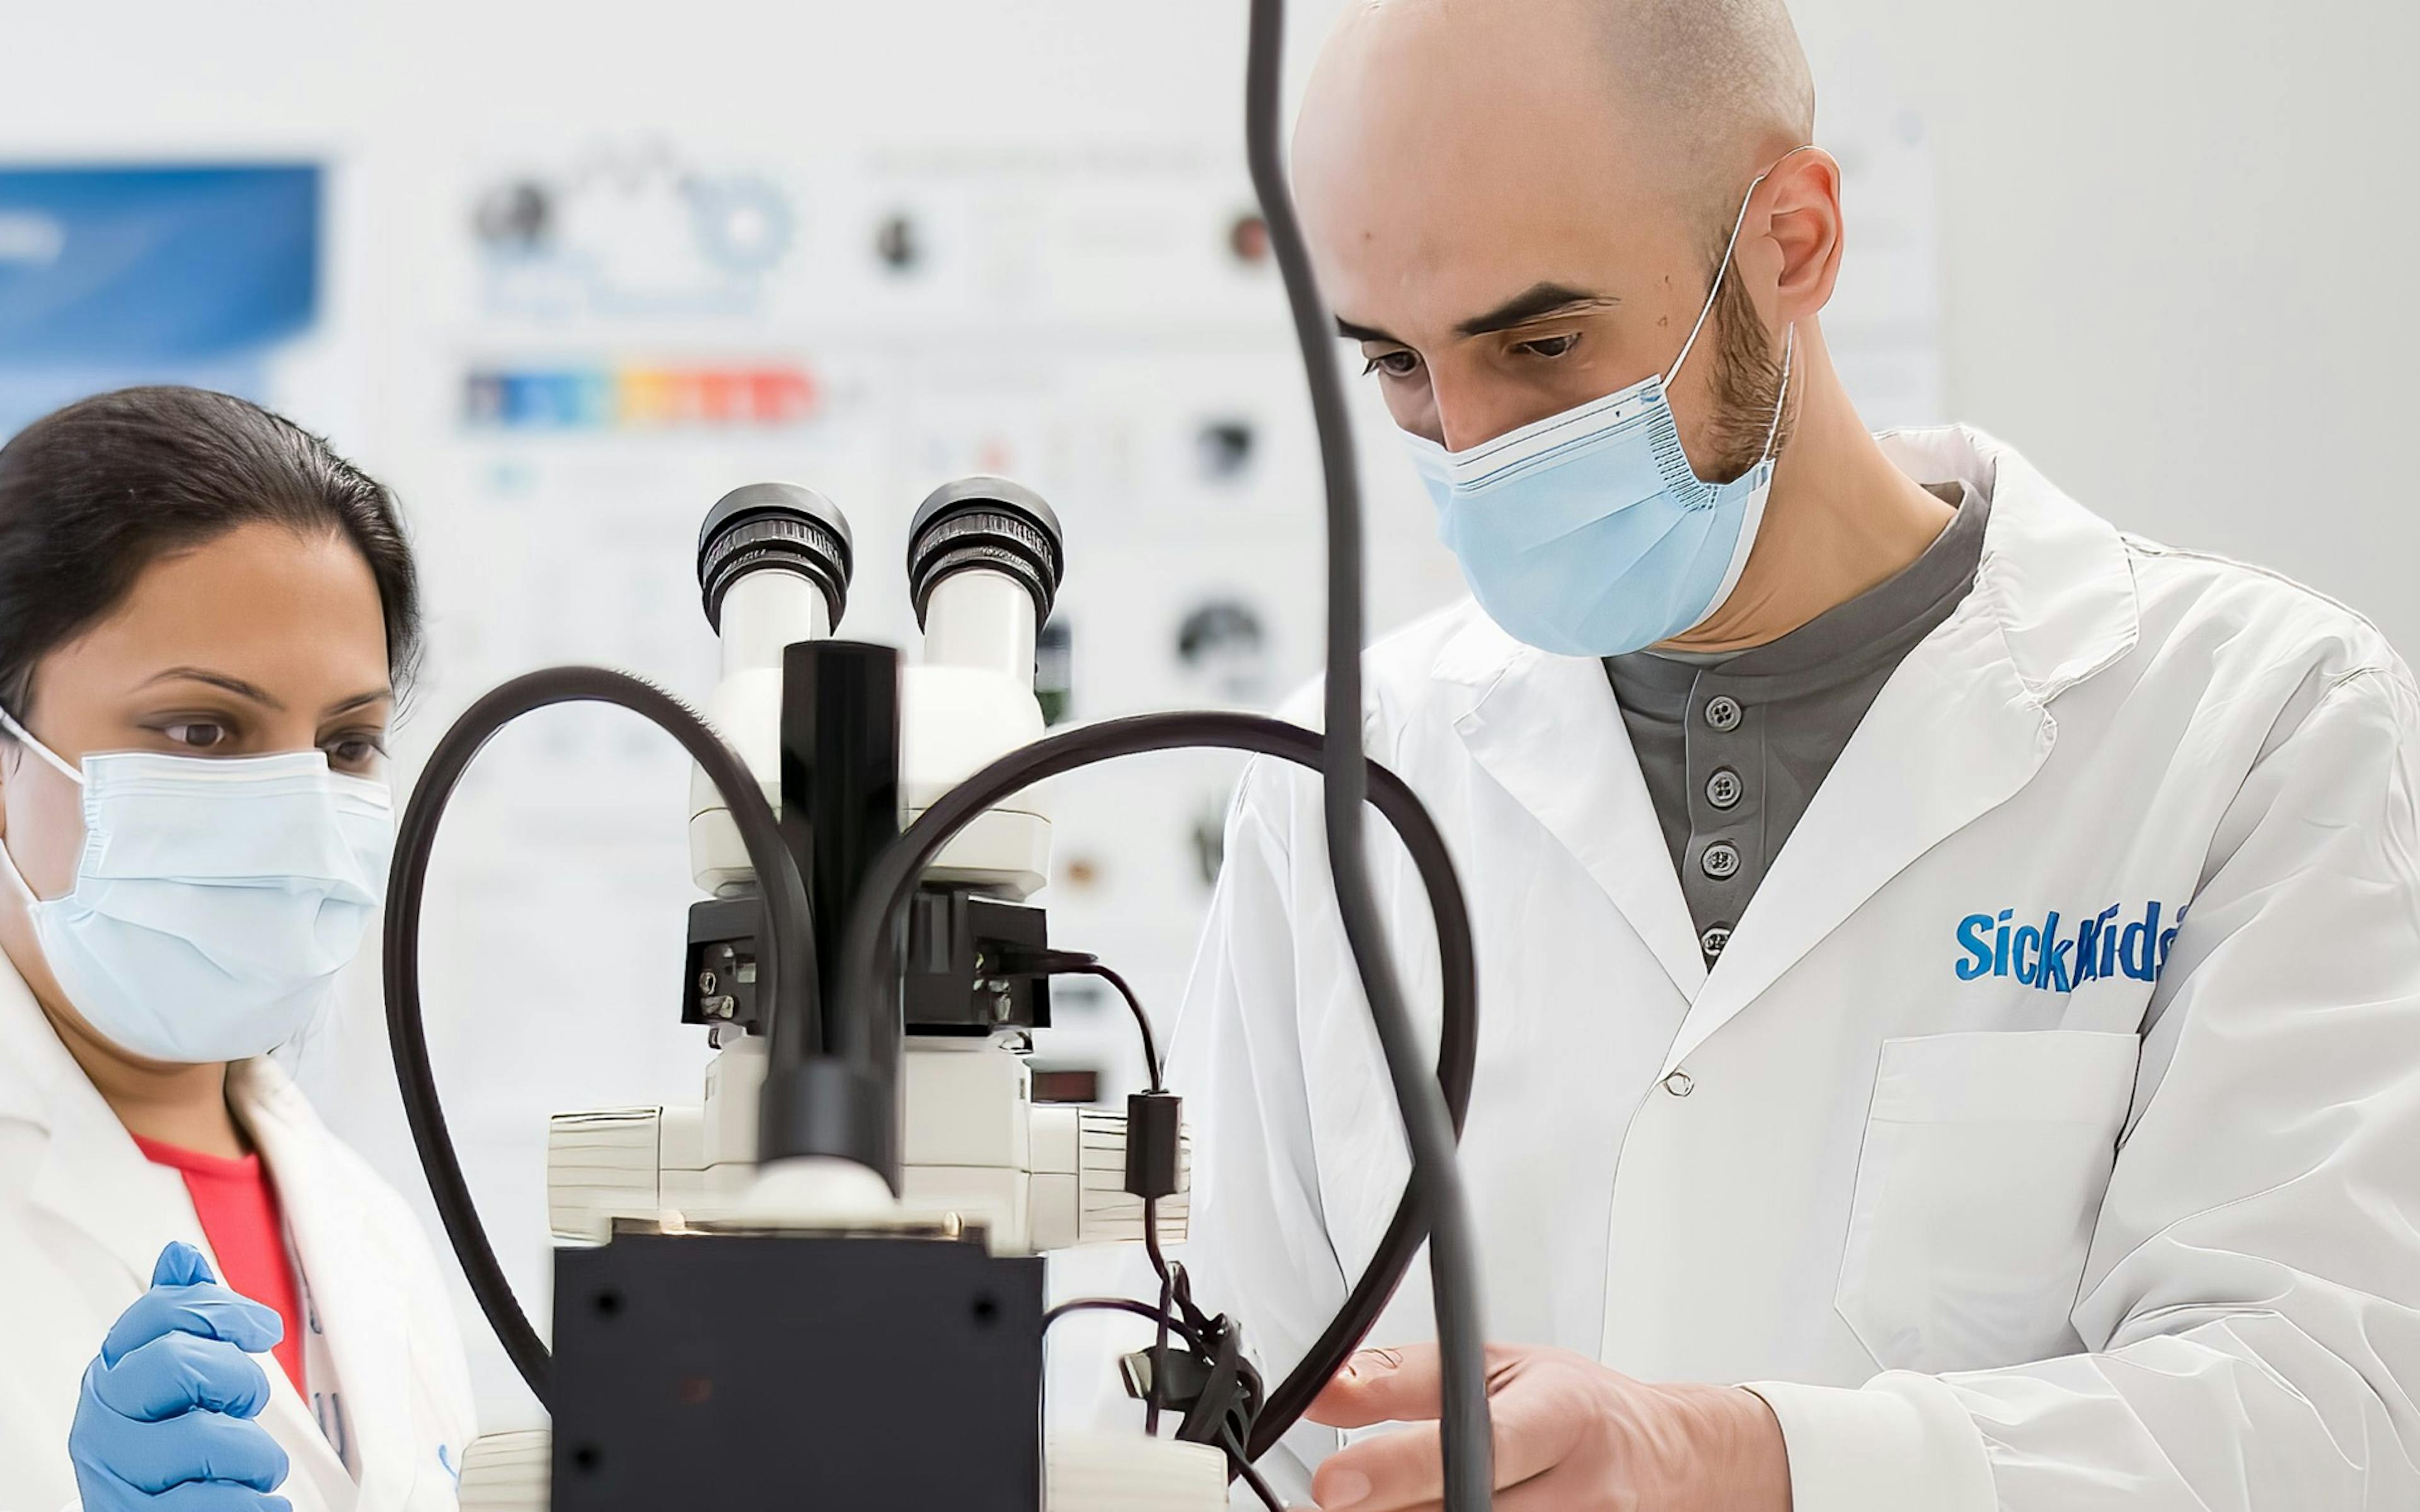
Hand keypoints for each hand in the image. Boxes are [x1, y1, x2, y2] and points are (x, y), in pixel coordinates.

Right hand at [70, 1242, 290, 1511]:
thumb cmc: (172, 1449)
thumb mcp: (172, 1379)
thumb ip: (181, 1322)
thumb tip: (179, 1256)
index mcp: (110, 1377)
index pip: (161, 1313)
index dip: (222, 1313)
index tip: (263, 1328)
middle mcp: (101, 1424)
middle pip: (180, 1363)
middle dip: (239, 1380)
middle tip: (249, 1404)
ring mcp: (116, 1476)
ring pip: (205, 1438)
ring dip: (255, 1456)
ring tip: (254, 1467)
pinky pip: (214, 1504)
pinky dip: (252, 1503)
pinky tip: (257, 1500)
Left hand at [1302, 1343, 1790, 1511]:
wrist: (1668, 1458)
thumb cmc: (1582, 1408)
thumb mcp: (1497, 1366)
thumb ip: (1403, 1378)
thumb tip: (1323, 1390)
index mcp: (1559, 1417)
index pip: (1476, 1446)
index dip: (1403, 1469)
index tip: (1334, 1484)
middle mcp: (1576, 1488)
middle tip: (1320, 1508)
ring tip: (1363, 1508)